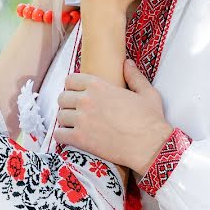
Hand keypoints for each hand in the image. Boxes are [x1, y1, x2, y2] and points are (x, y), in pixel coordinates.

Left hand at [53, 59, 172, 175]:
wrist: (151, 146)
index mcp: (98, 85)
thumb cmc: (150, 120)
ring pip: (60, 116)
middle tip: (76, 112)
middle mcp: (86, 100)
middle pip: (62, 98)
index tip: (77, 95)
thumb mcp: (147, 93)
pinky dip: (62, 136)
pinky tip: (70, 138)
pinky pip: (59, 135)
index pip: (70, 80)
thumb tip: (127, 63)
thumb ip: (134, 76)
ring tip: (75, 125)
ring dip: (66, 121)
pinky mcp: (80, 139)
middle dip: (68, 104)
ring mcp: (82, 119)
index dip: (73, 87)